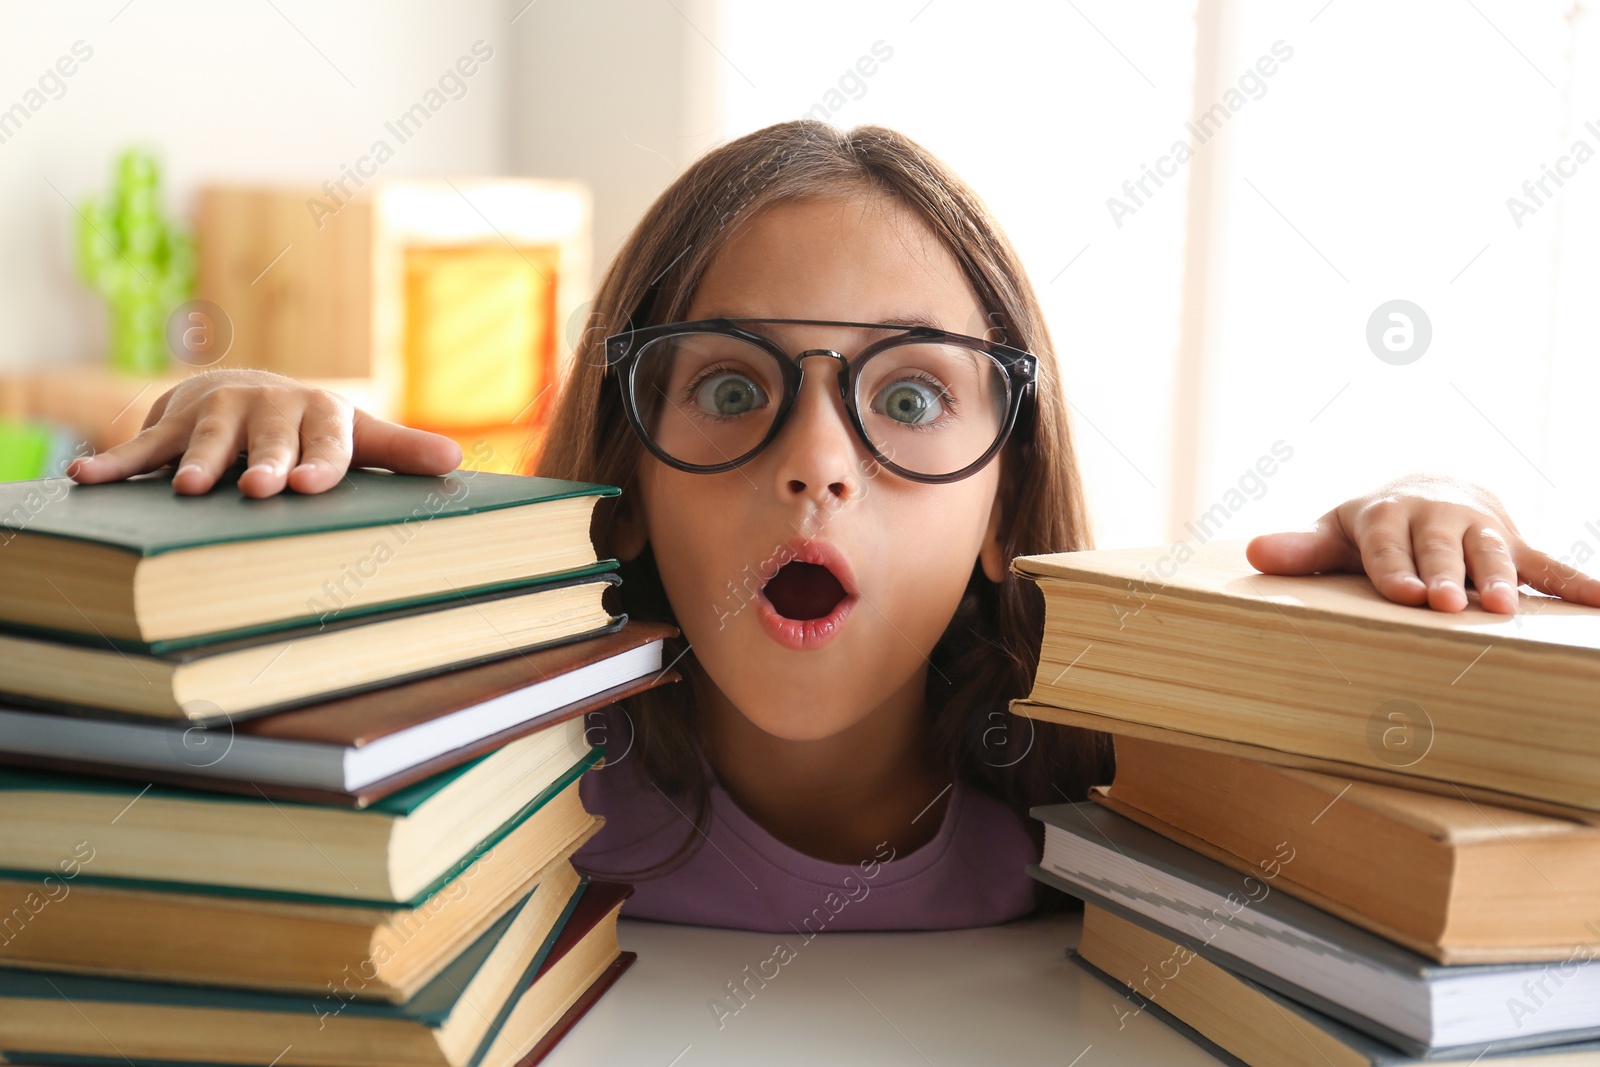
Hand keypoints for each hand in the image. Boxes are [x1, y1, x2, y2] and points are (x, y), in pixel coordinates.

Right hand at [65, 369, 461, 497]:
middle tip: (262, 489)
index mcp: (320, 415)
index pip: (327, 440)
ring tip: (188, 490)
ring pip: (207, 440)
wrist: (249, 391)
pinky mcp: (172, 424)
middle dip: (264, 462)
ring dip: (195, 463)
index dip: (320, 462)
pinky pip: (141, 446)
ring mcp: (218, 415)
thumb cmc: (313, 429)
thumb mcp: (356, 436)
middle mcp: (269, 408)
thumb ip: (401, 451)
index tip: (313, 486)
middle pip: (268, 439)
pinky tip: (85, 477)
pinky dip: (114, 463)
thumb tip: (458, 461)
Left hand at [1245, 473, 1599, 614]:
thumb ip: (1298, 548)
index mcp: (1387, 516)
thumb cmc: (1372, 527)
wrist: (1427, 490)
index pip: (1387, 546)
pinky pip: (1548, 564)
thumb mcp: (1333, 534)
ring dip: (1500, 580)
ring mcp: (1480, 530)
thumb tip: (1252, 553)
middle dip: (1445, 575)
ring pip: (1492, 554)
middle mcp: (1436, 518)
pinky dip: (1576, 582)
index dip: (1394, 569)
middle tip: (1448, 605)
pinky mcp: (1515, 543)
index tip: (1403, 594)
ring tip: (1503, 610)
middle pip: (1441, 549)